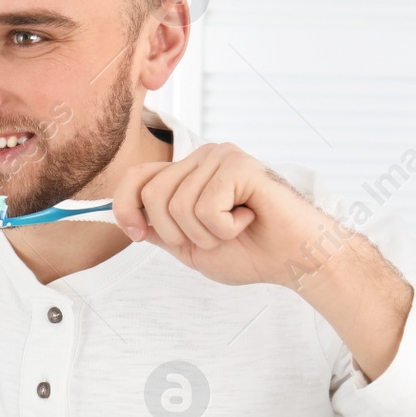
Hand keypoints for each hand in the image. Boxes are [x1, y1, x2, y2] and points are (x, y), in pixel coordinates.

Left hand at [112, 142, 412, 376]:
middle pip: (151, 195)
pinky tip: (248, 220)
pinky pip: (205, 207)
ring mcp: (220, 157)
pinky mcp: (238, 165)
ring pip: (177, 205)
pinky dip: (224, 228)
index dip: (125, 208)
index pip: (135, 177)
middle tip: (212, 237)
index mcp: (188, 172)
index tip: (138, 234)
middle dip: (175, 233)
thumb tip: (118, 217)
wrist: (297, 259)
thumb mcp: (190, 246)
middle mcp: (201, 157)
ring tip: (235, 228)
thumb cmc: (251, 252)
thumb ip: (158, 229)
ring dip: (205, 234)